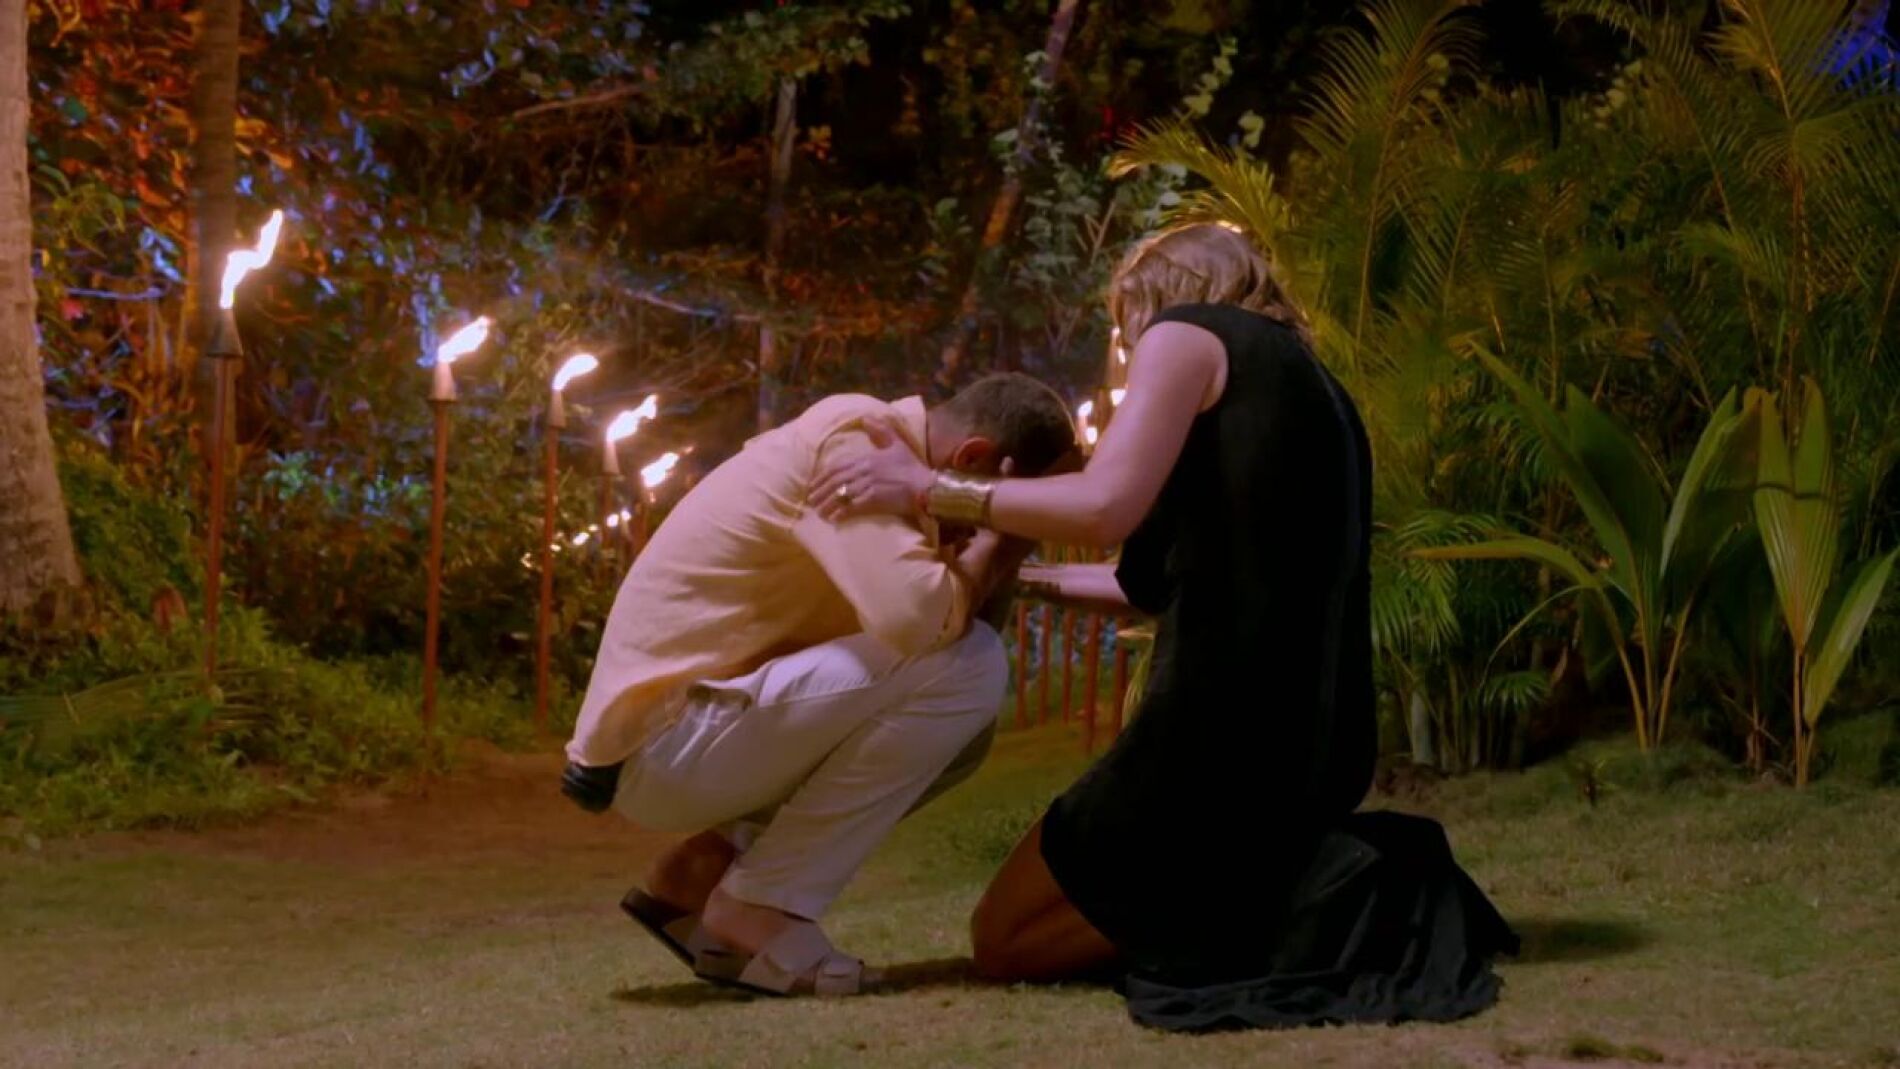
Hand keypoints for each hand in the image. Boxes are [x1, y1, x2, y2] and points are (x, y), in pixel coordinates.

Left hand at [809, 415, 933, 520]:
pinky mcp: (875, 500)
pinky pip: (854, 507)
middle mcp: (865, 471)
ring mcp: (869, 485)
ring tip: (818, 512)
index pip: (838, 466)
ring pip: (842, 494)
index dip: (823, 476)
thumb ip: (881, 431)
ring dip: (828, 504)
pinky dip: (842, 513)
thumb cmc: (912, 467)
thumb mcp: (897, 444)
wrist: (927, 486)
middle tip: (810, 501)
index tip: (813, 485)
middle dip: (821, 492)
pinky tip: (834, 519)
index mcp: (867, 458)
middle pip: (836, 481)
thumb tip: (866, 417)